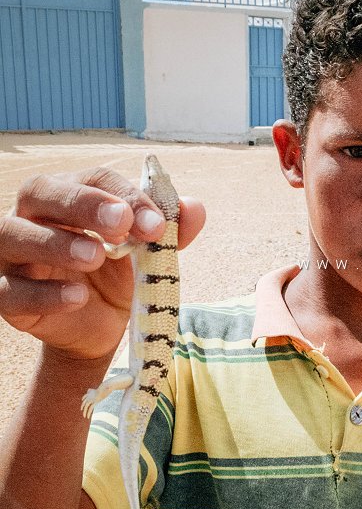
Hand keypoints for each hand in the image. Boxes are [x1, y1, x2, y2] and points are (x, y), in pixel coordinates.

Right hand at [0, 166, 204, 358]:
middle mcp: (32, 216)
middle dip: (84, 204)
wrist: (99, 329)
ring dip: (56, 243)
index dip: (125, 196)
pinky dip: (45, 292)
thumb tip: (196, 208)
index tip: (158, 224)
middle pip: (41, 191)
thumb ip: (170, 232)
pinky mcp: (6, 295)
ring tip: (94, 257)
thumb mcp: (147, 256)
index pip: (93, 179)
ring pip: (14, 235)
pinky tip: (77, 296)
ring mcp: (13, 255)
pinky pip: (10, 290)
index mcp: (70, 195)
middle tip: (122, 223)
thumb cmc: (117, 278)